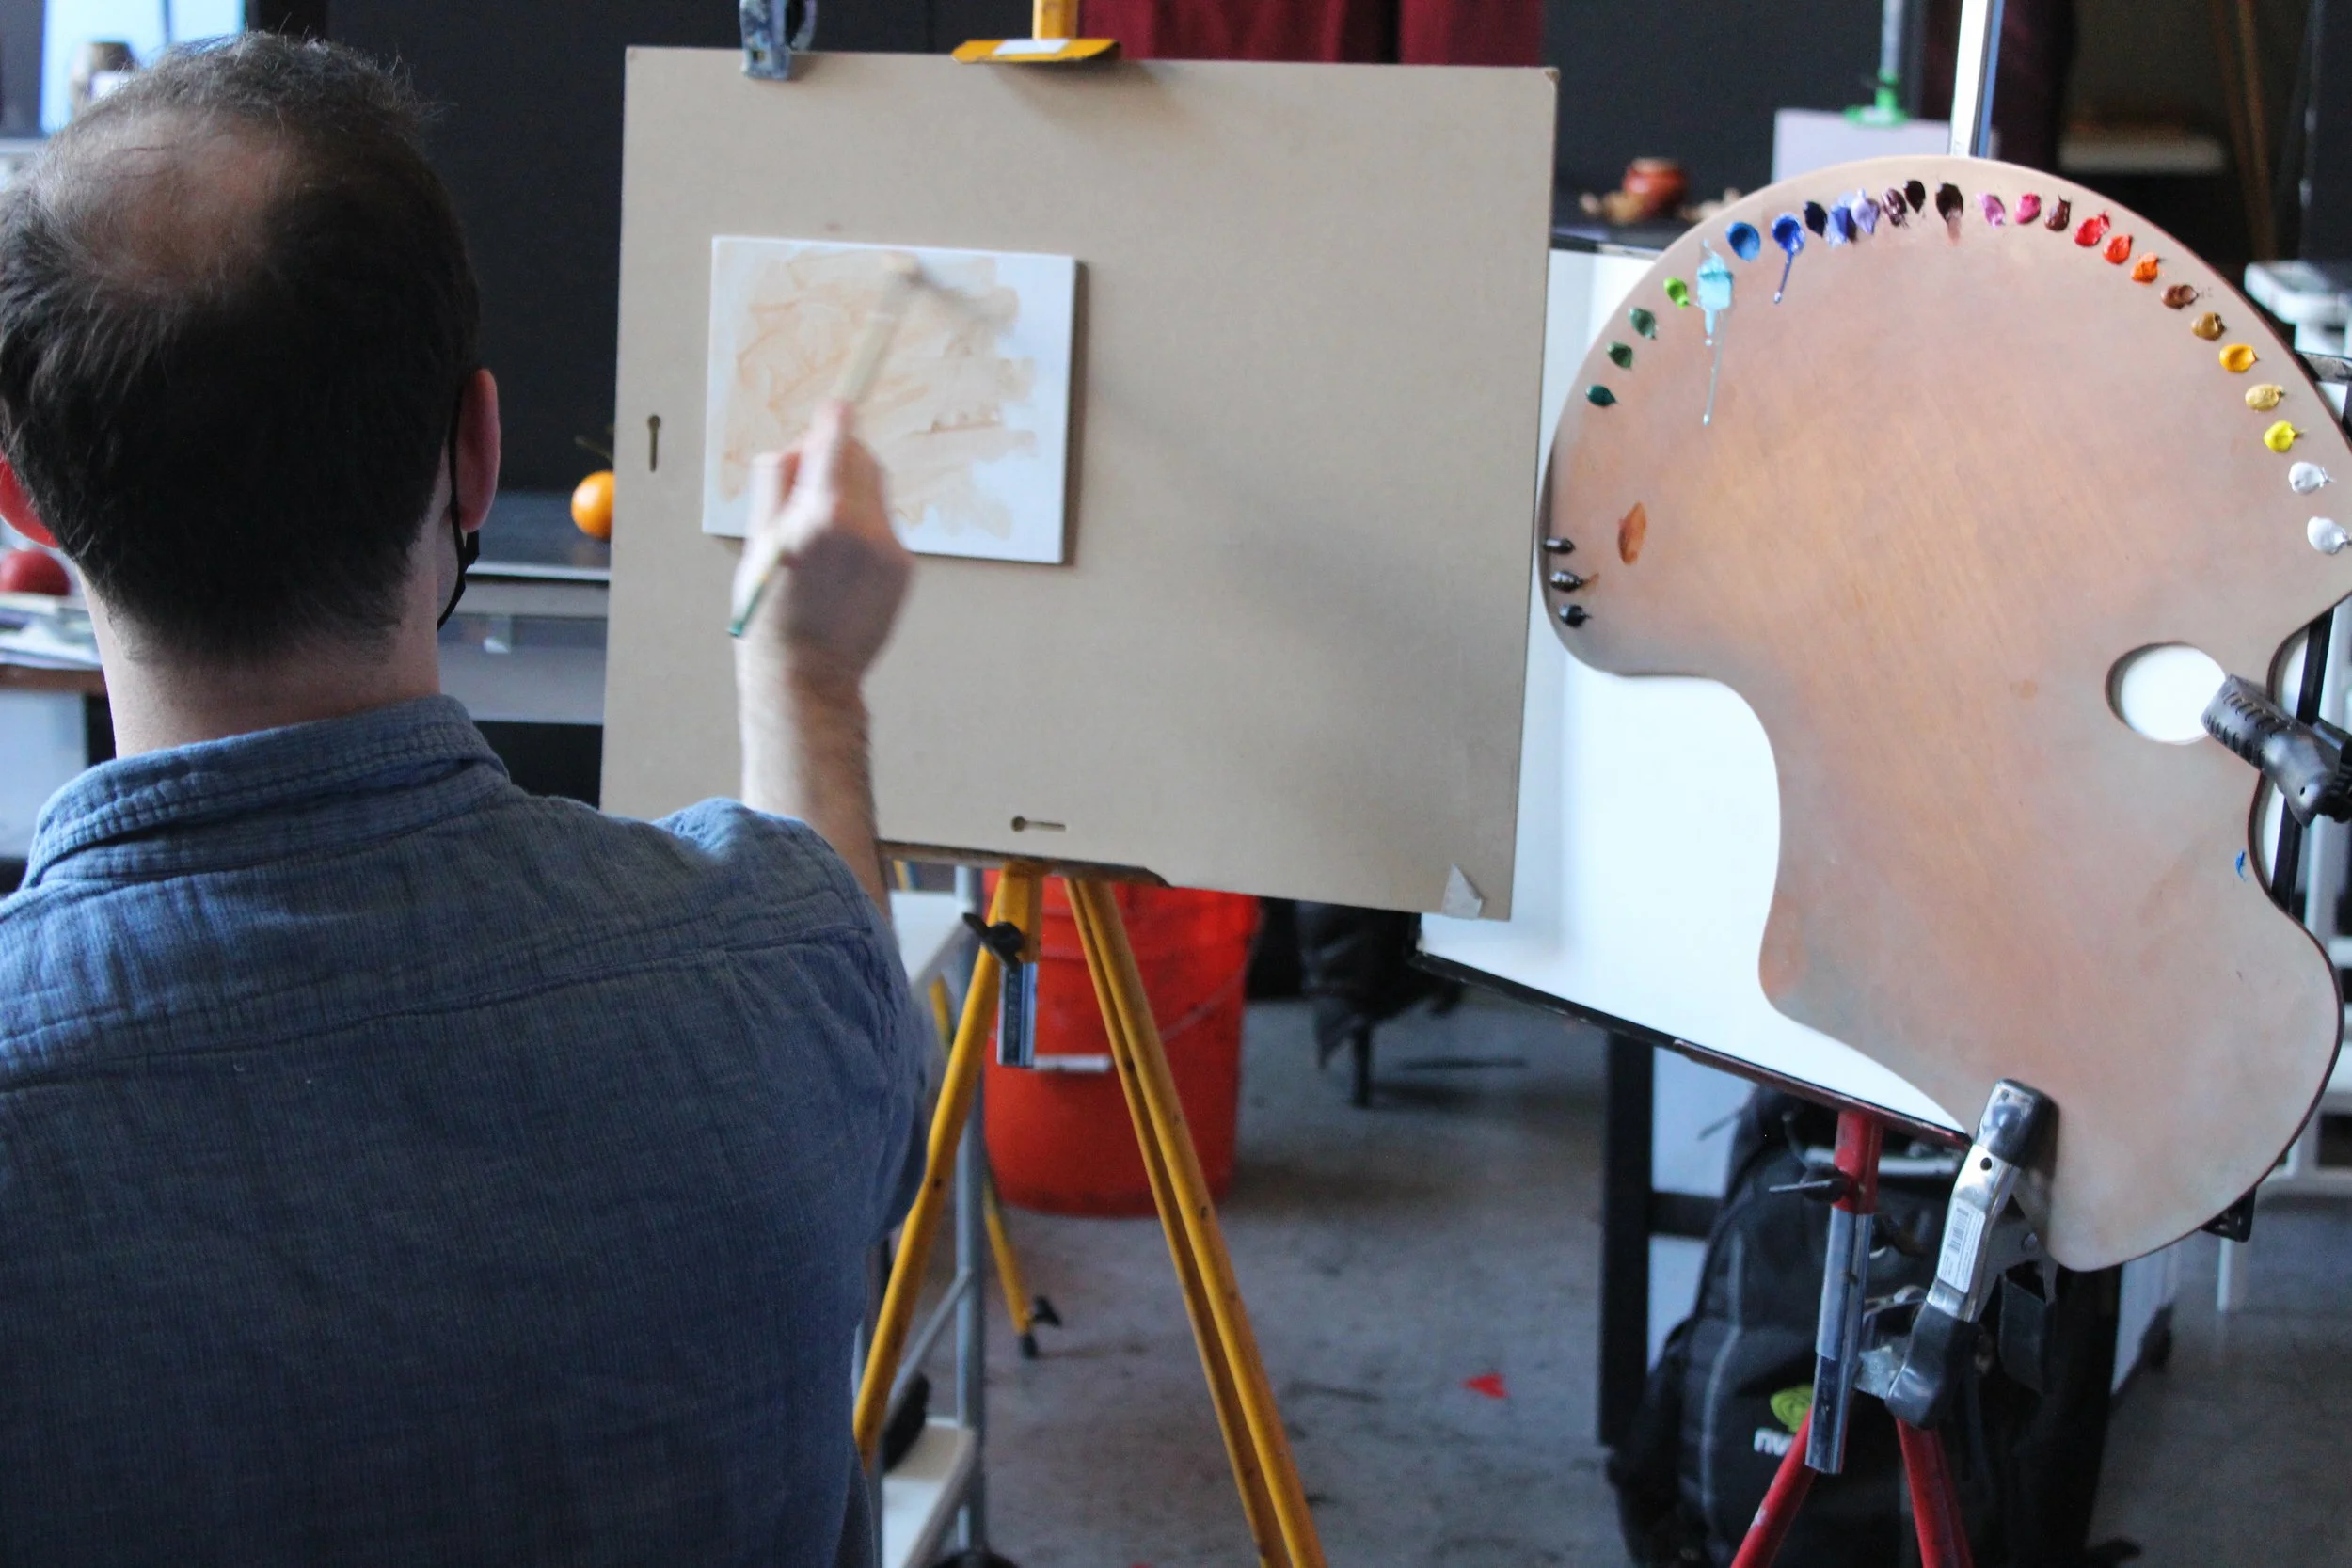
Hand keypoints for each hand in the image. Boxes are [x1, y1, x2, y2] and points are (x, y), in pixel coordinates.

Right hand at [738, 401, 911, 694]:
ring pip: (876, 492)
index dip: (835, 419)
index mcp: (823, 516)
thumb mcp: (758, 540)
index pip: (839, 440)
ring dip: (852, 494)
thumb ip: (779, 483)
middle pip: (863, 460)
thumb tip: (802, 442)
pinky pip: (884, 527)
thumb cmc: (771, 612)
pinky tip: (841, 564)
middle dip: (839, 457)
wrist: (807, 676)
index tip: (835, 407)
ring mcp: (890, 550)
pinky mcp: (904, 569)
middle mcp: (865, 528)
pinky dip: (865, 529)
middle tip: (810, 481)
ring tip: (822, 534)